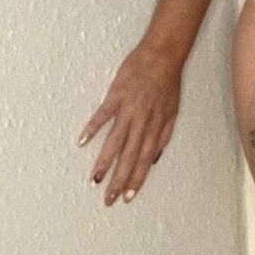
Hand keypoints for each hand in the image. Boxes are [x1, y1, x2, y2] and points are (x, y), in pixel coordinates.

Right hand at [77, 41, 181, 207]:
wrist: (162, 55)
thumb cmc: (168, 83)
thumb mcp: (173, 112)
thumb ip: (164, 136)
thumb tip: (155, 159)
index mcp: (157, 126)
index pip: (146, 159)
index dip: (137, 179)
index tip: (128, 196)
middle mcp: (143, 121)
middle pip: (130, 156)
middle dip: (120, 179)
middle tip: (109, 199)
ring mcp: (129, 108)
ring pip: (116, 141)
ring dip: (105, 161)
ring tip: (95, 180)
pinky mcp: (117, 95)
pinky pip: (103, 114)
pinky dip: (92, 128)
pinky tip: (81, 141)